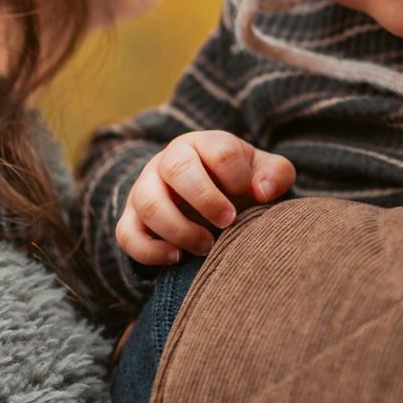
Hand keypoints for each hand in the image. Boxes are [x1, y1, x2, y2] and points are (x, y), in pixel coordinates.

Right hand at [115, 132, 296, 264]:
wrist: (207, 199)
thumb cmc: (238, 183)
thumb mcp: (262, 172)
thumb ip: (276, 174)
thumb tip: (262, 191)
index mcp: (203, 144)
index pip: (219, 150)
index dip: (238, 177)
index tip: (250, 196)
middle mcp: (168, 161)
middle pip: (177, 169)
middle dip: (206, 200)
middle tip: (229, 222)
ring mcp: (144, 188)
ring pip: (148, 203)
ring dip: (180, 229)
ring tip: (207, 246)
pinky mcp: (131, 218)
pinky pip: (126, 234)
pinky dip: (149, 250)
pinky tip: (176, 258)